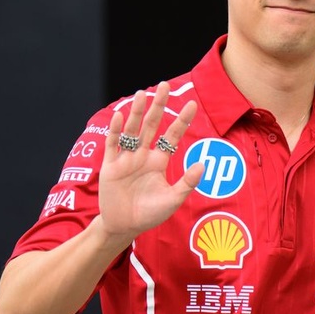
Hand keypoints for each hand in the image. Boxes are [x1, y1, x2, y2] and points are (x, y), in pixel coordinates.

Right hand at [94, 80, 203, 241]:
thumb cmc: (150, 214)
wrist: (124, 227)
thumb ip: (187, 182)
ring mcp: (126, 158)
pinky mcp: (111, 166)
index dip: (181, 120)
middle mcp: (143, 155)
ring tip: (142, 94)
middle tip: (164, 86)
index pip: (172, 135)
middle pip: (152, 125)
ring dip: (137, 112)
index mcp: (159, 161)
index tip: (192, 104)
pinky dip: (117, 131)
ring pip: (133, 130)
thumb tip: (203, 164)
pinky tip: (121, 116)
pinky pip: (114, 145)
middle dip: (158, 106)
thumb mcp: (173, 199)